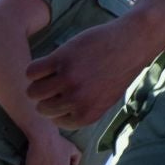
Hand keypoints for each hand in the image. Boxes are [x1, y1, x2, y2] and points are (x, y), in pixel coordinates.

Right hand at [26, 17, 159, 127]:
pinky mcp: (62, 59)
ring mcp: (68, 80)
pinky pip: (32, 71)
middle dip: (46, 96)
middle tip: (58, 81)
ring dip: (37, 83)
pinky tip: (49, 62)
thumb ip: (81, 110)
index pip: (54, 121)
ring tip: (50, 73)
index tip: (65, 93)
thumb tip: (51, 115)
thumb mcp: (102, 99)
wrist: (131, 44)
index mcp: (86, 116)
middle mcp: (76, 101)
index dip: (57, 106)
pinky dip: (35, 69)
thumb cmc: (116, 70)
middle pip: (42, 108)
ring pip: (33, 92)